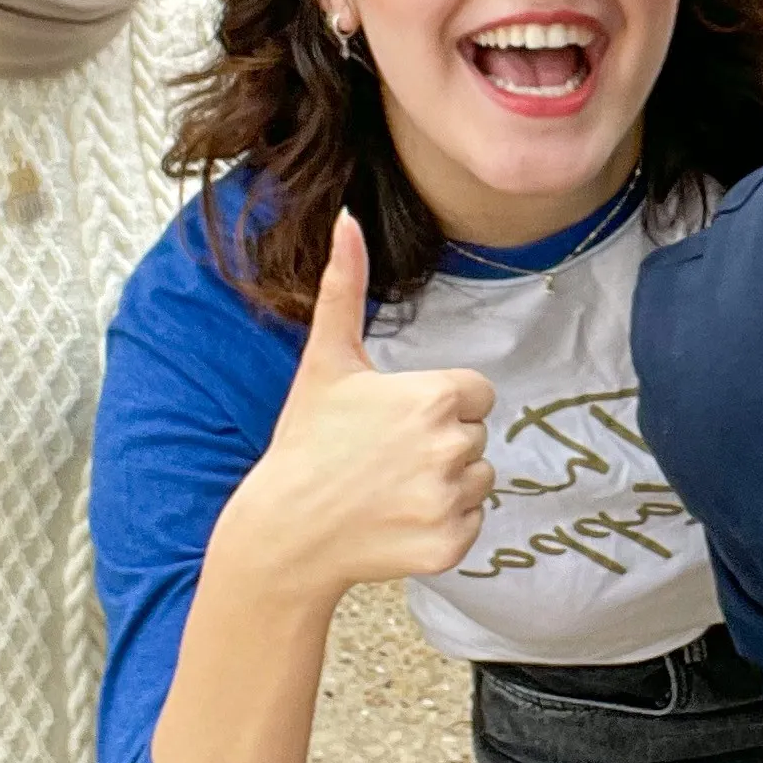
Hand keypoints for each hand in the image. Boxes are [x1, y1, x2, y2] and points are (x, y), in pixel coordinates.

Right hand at [217, 210, 496, 609]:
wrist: (284, 532)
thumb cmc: (307, 441)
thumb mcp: (328, 361)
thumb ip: (347, 285)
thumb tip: (347, 217)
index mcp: (436, 396)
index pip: (476, 393)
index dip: (439, 404)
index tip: (396, 418)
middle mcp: (452, 446)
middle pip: (477, 436)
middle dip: (440, 443)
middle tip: (385, 456)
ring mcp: (451, 499)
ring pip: (478, 480)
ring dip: (444, 485)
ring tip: (389, 488)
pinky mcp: (451, 545)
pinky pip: (470, 523)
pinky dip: (440, 526)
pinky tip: (396, 520)